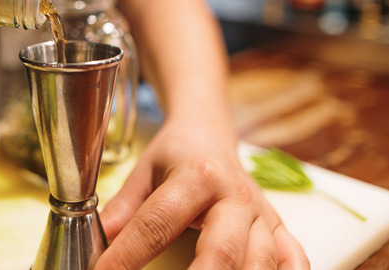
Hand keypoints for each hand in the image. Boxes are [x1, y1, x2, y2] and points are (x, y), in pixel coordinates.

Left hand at [96, 118, 309, 268]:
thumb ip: (121, 210)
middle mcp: (235, 196)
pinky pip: (294, 259)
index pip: (156, 223)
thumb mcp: (142, 173)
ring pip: (261, 262)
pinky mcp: (279, 227)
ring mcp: (262, 214)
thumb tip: (94, 244)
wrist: (210, 131)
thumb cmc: (175, 155)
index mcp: (195, 176)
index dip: (127, 255)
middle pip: (221, 250)